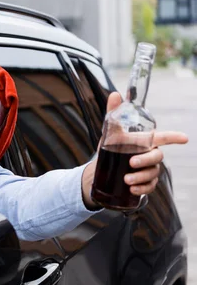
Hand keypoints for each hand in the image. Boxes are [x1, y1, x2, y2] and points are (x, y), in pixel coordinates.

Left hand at [82, 92, 188, 208]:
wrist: (100, 170)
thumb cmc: (110, 148)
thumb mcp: (109, 131)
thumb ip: (114, 114)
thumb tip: (114, 94)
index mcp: (145, 141)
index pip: (163, 137)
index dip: (174, 137)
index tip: (184, 138)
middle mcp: (150, 154)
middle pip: (157, 156)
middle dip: (145, 160)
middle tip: (130, 163)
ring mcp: (148, 169)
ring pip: (153, 172)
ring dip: (141, 177)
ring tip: (126, 180)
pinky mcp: (144, 183)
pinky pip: (149, 186)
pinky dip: (142, 189)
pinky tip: (132, 190)